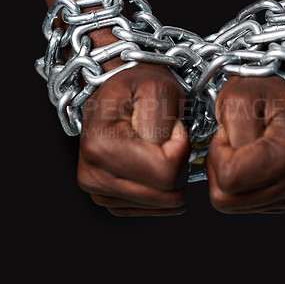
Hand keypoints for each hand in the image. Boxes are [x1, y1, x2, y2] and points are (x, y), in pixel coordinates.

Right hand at [77, 64, 189, 215]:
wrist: (119, 92)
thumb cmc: (137, 85)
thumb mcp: (157, 87)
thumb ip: (163, 122)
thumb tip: (167, 157)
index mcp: (101, 146)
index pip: (165, 173)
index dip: (181, 149)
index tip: (174, 128)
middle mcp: (93, 174)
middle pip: (164, 195)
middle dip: (178, 166)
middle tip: (168, 139)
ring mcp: (98, 189)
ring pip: (160, 204)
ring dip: (170, 178)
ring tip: (158, 148)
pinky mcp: (107, 198)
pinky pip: (150, 208)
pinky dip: (162, 190)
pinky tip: (156, 166)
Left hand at [206, 75, 284, 213]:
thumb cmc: (270, 88)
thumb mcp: (238, 95)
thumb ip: (227, 131)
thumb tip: (226, 162)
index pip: (228, 179)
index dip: (217, 153)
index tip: (228, 132)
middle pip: (227, 199)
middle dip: (220, 166)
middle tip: (233, 139)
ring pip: (233, 204)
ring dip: (229, 174)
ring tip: (244, 147)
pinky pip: (245, 202)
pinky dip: (241, 181)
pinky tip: (252, 158)